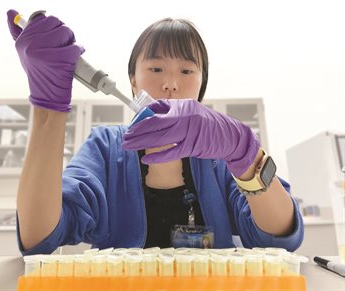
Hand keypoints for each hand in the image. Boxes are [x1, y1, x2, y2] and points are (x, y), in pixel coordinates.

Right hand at [6, 9, 83, 111]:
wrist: (47, 97)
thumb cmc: (40, 74)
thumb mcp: (25, 53)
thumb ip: (19, 33)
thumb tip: (11, 12)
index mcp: (22, 41)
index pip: (41, 19)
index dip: (53, 26)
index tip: (55, 36)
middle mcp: (31, 45)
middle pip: (56, 22)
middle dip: (64, 31)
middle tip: (65, 42)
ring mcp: (45, 52)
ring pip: (66, 32)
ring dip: (72, 40)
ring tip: (69, 51)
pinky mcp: (59, 59)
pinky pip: (75, 46)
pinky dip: (79, 51)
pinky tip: (75, 58)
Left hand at [122, 99, 259, 176]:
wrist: (229, 135)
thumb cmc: (207, 123)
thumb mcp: (190, 110)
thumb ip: (170, 111)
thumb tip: (148, 113)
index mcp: (182, 106)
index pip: (155, 110)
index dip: (140, 119)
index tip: (131, 126)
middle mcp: (184, 117)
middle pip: (154, 124)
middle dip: (136, 132)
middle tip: (125, 138)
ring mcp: (189, 132)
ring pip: (160, 137)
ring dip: (141, 142)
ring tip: (129, 146)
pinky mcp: (193, 146)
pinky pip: (171, 152)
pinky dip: (157, 155)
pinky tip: (146, 158)